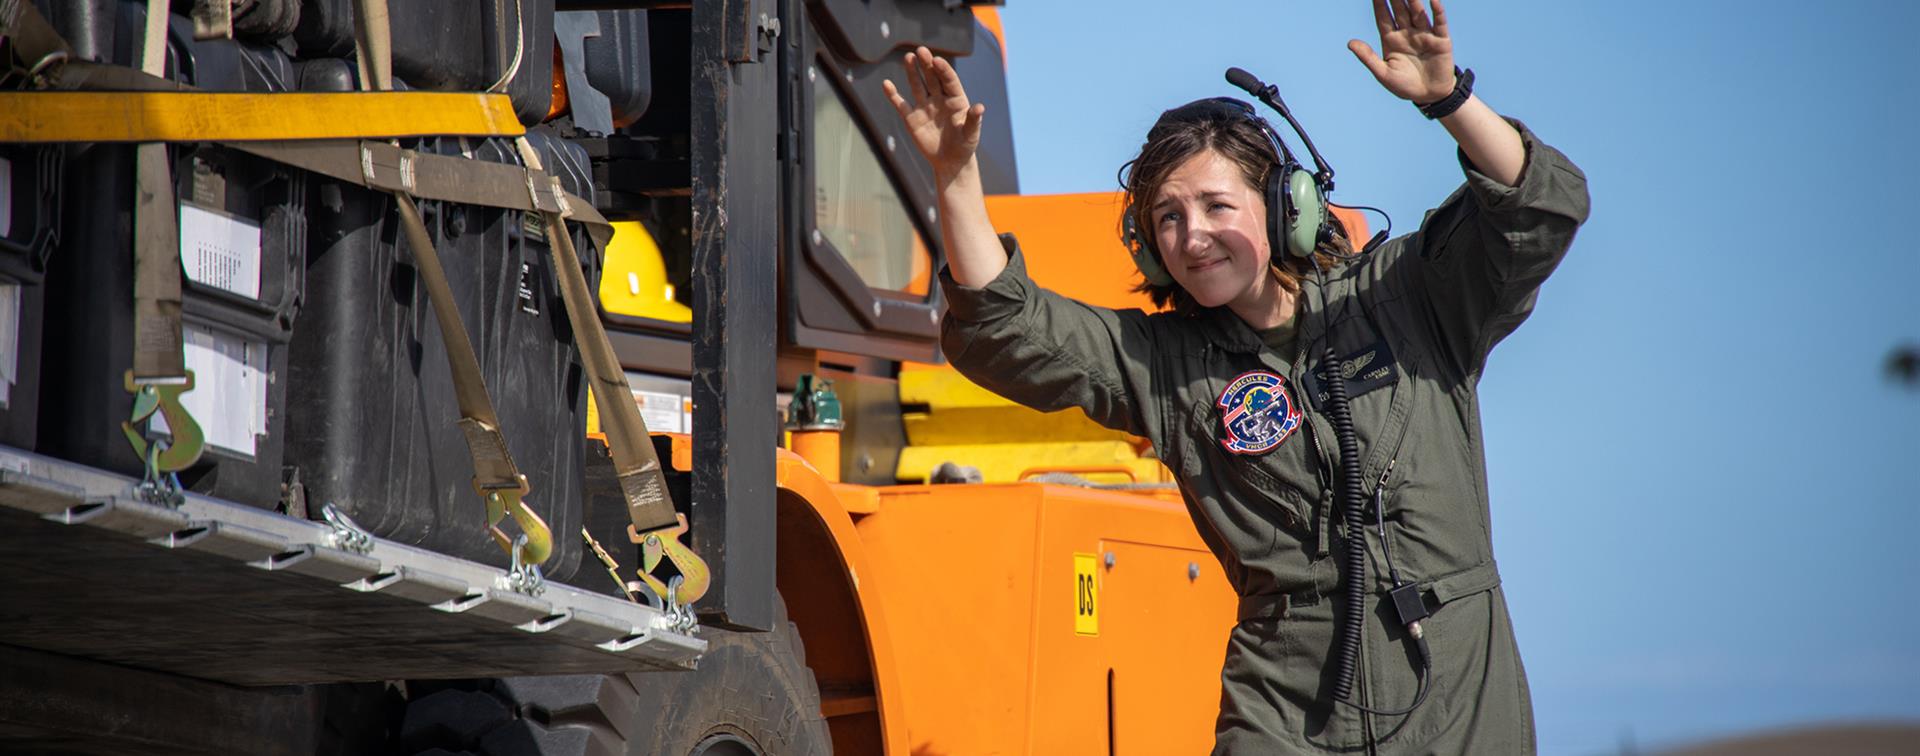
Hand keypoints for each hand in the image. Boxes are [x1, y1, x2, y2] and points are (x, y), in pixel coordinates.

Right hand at [883, 46, 985, 183]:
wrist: (950, 161)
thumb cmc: (964, 146)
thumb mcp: (971, 134)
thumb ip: (973, 120)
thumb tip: (980, 107)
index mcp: (956, 99)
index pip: (949, 80)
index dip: (943, 70)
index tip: (937, 59)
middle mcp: (939, 99)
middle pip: (932, 78)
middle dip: (926, 64)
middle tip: (920, 50)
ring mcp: (925, 106)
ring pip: (917, 85)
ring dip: (912, 72)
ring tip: (908, 58)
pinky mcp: (911, 118)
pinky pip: (901, 104)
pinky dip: (893, 95)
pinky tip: (886, 84)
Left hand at [1348, 0, 1456, 104]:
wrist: (1429, 96)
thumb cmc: (1404, 85)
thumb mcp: (1383, 73)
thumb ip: (1368, 57)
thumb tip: (1350, 43)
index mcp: (1391, 40)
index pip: (1383, 17)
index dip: (1379, 4)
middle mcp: (1407, 33)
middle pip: (1400, 10)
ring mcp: (1424, 35)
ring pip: (1417, 12)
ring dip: (1413, 0)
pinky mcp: (1440, 40)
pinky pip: (1439, 22)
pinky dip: (1437, 10)